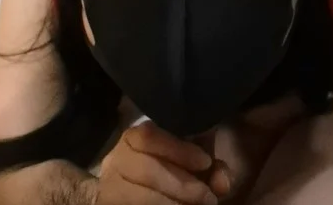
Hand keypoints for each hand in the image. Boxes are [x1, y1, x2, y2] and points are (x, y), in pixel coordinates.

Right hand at [97, 122, 230, 204]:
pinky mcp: (110, 203)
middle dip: (182, 185)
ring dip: (172, 204)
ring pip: (138, 196)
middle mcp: (116, 160)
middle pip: (146, 169)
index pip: (148, 135)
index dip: (178, 149)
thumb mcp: (192, 165)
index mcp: (134, 139)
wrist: (143, 191)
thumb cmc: (172, 173)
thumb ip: (209, 168)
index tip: (205, 162)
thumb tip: (222, 182)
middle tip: (208, 198)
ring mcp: (110, 186)